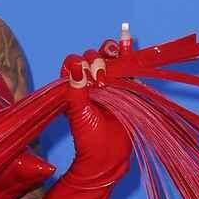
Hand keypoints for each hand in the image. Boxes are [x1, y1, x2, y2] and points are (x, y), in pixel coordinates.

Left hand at [60, 48, 130, 172]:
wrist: (107, 155)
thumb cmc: (88, 137)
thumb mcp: (79, 112)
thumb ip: (77, 88)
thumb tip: (76, 64)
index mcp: (74, 87)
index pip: (73, 63)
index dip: (78, 63)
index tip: (84, 74)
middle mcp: (89, 82)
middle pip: (92, 57)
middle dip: (96, 60)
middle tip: (100, 77)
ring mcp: (107, 83)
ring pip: (108, 58)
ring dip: (109, 54)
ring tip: (111, 60)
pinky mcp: (124, 86)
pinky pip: (125, 67)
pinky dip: (126, 54)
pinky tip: (126, 43)